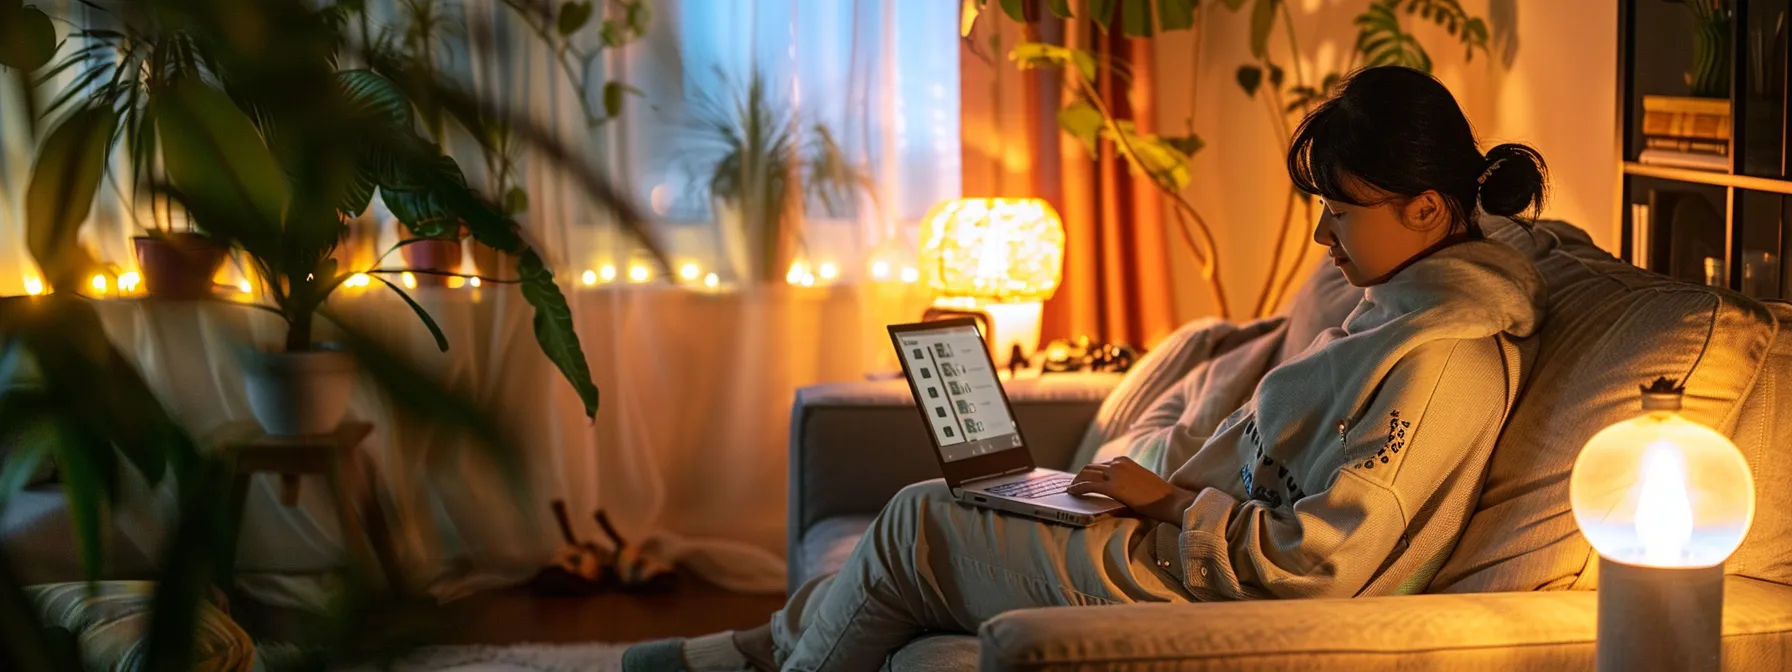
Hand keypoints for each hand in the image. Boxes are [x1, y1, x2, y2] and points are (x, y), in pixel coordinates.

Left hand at [1068, 456, 1196, 525]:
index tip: (1083, 480)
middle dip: (1079, 477)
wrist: (1170, 499)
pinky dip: (1078, 488)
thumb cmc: (1158, 495)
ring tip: (1071, 491)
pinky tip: (1072, 493)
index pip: (1100, 465)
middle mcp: (1117, 464)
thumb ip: (1126, 480)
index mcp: (1123, 460)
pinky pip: (1088, 486)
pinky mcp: (1113, 487)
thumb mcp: (1139, 480)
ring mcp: (1114, 474)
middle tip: (1073, 486)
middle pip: (1089, 468)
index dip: (1089, 473)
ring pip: (1086, 475)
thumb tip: (1116, 488)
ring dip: (1076, 482)